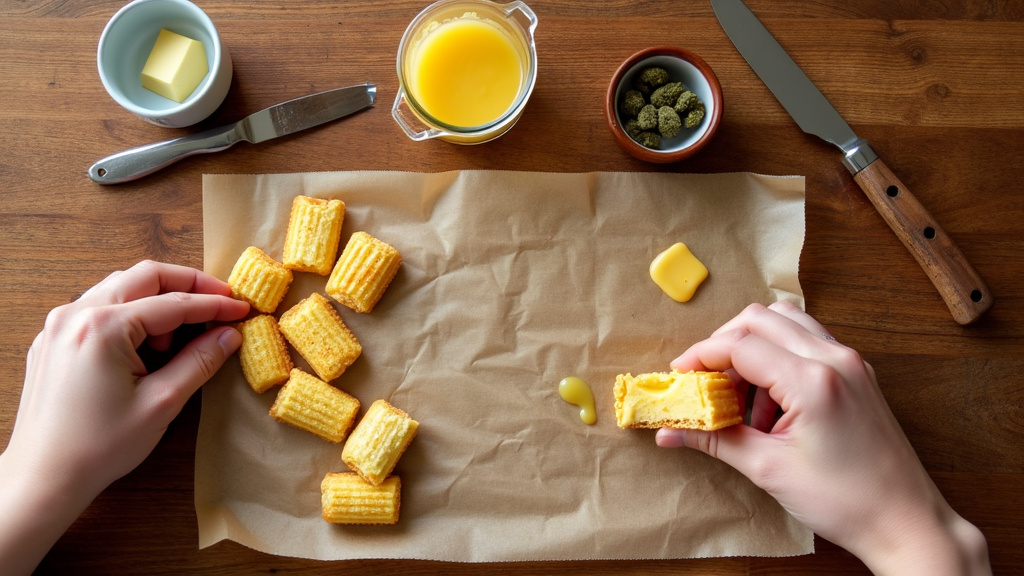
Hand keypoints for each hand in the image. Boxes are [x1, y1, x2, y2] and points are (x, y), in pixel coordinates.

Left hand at [0, 261, 249, 574]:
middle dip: (187, 285)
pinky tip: (147, 345)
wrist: (43, 477)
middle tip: (220, 302)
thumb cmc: (100, 447)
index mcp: (103, 327)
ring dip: (158, 301)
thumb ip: (199, 362)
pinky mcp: (53, 340)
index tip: (243, 308)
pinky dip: (131, 315)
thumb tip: (230, 335)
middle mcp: (75, 314)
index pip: (173, 303)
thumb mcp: (161, 403)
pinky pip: (99, 308)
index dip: (214, 305)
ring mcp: (59, 325)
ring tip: (181, 335)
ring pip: (120, 288)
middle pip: (144, 277)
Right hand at [656, 301, 989, 575]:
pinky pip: (808, 342)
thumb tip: (670, 432)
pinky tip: (770, 401)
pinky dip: (779, 356)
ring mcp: (851, 362)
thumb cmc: (846, 501)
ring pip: (786, 322)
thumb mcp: (768, 470)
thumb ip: (715, 440)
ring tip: (738, 393)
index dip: (701, 356)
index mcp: (813, 380)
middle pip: (760, 319)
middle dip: (723, 345)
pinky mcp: (857, 373)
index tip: (679, 377)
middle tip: (703, 381)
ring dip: (752, 346)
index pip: (740, 345)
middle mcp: (835, 358)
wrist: (905, 522)